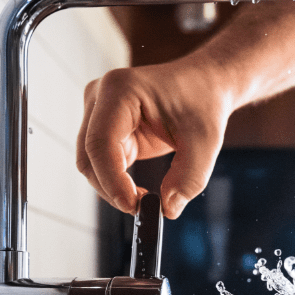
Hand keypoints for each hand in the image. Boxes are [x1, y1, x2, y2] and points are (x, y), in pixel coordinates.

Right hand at [76, 57, 232, 218]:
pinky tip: (139, 191)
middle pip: (88, 156)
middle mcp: (100, 97)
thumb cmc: (203, 102)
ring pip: (90, 164)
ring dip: (112, 188)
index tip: (134, 206)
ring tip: (145, 199)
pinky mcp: (104, 129)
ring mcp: (98, 112)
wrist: (204, 85)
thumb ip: (189, 178)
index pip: (101, 142)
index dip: (111, 179)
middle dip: (111, 188)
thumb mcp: (206, 142)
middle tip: (142, 208)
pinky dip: (116, 183)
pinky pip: (101, 164)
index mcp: (121, 89)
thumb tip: (168, 209)